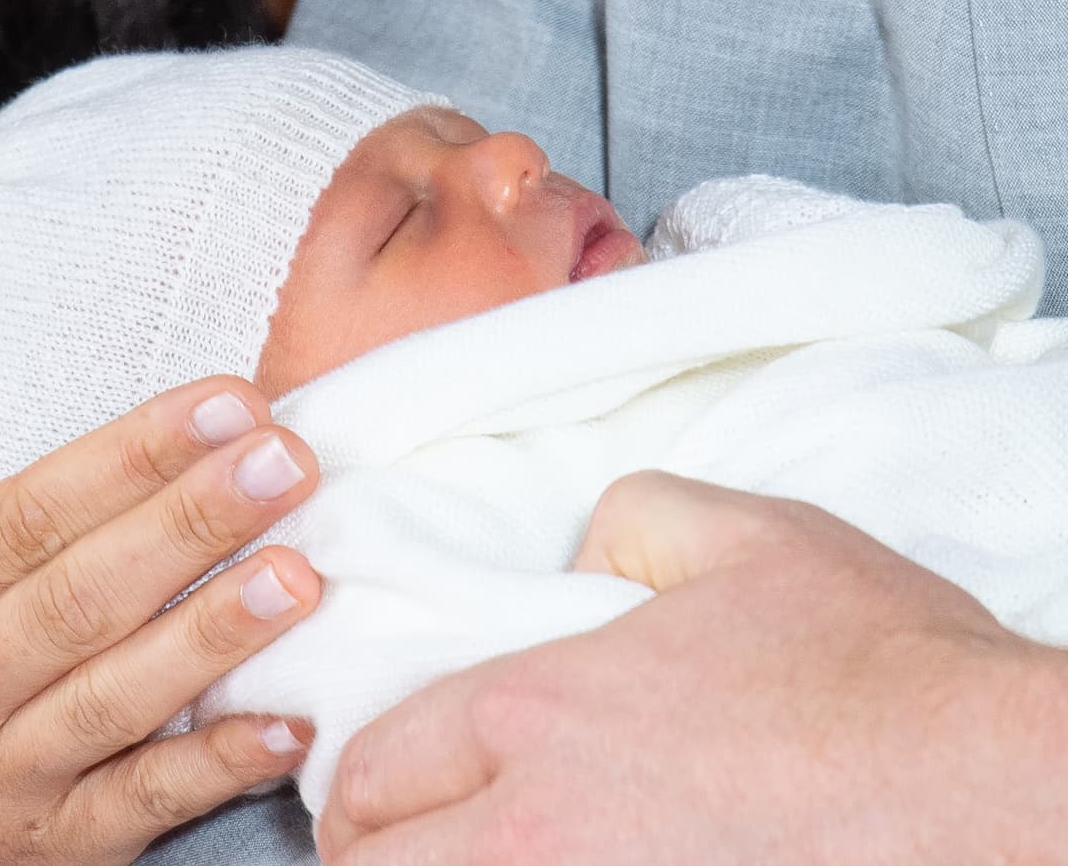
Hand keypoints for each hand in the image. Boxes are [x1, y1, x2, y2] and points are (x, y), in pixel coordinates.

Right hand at [0, 184, 323, 863]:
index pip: (23, 514)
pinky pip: (131, 810)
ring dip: (212, 642)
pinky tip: (285, 727)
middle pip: (80, 598)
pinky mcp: (43, 844)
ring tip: (302, 574)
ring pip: (114, 703)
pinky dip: (209, 771)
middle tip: (288, 461)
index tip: (224, 400)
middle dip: (190, 528)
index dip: (127, 458)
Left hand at [317, 471, 1067, 863]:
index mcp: (545, 713)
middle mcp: (540, 834)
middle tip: (397, 844)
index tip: (369, 789)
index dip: (358, 780)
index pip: (378, 763)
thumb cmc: (880, 670)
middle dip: (368, 853)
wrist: (994, 794)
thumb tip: (583, 550)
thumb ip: (632, 519)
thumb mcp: (750, 539)